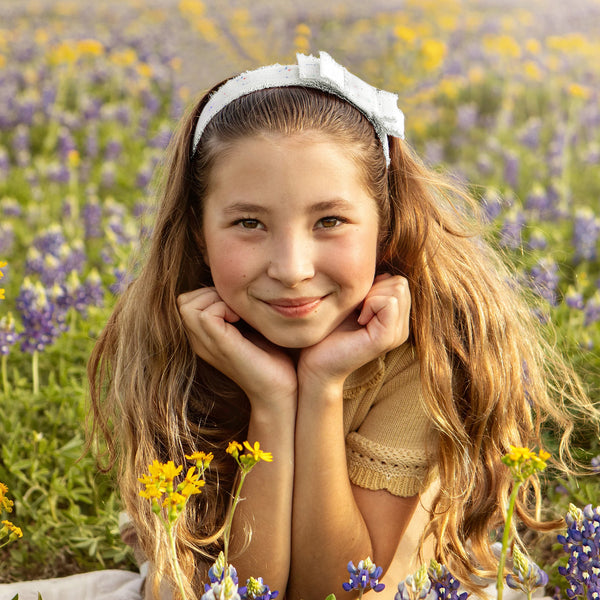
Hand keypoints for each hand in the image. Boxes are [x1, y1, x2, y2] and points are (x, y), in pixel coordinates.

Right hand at [177, 287, 297, 405]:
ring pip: (188, 304)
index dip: (209, 293)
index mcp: (203, 337)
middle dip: (210, 293)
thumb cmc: (271, 358)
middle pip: (184, 301)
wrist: (279, 391)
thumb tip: (240, 283)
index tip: (234, 306)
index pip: (187, 301)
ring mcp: (206, 345)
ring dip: (216, 299)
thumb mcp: (249, 327)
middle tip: (235, 308)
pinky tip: (240, 320)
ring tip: (237, 314)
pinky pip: (206, 314)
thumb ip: (237, 311)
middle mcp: (199, 341)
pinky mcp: (219, 346)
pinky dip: (223, 308)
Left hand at [298, 274, 410, 389]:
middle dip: (374, 288)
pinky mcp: (386, 338)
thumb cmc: (328, 332)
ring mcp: (397, 334)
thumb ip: (369, 288)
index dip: (375, 284)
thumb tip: (378, 267)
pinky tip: (357, 319)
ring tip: (357, 315)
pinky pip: (388, 301)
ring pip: (396, 289)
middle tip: (356, 309)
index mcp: (396, 320)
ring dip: (370, 295)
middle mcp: (401, 328)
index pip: (399, 281)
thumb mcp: (352, 303)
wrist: (316, 363)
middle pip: (400, 282)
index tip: (356, 304)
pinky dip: (369, 303)